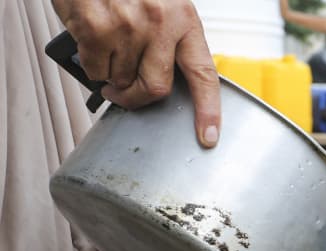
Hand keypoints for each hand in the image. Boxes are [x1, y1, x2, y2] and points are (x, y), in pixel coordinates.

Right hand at [52, 0, 220, 146]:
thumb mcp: (163, 4)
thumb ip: (169, 39)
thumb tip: (164, 82)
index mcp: (184, 19)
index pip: (204, 74)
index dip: (208, 110)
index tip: (208, 136)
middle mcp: (161, 23)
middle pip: (157, 88)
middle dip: (137, 99)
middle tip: (123, 95)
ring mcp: (129, 26)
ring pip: (121, 80)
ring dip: (110, 76)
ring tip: (105, 51)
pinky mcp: (96, 27)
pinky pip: (94, 68)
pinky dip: (89, 63)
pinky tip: (89, 42)